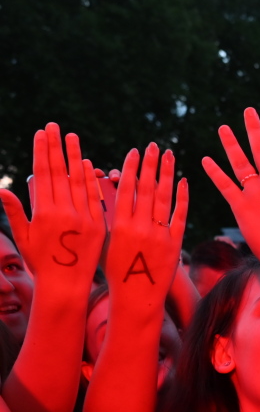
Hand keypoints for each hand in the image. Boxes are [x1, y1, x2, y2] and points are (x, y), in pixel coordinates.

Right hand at [0, 123, 105, 290]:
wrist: (66, 286)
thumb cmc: (41, 263)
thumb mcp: (23, 237)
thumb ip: (15, 212)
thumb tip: (2, 190)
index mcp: (44, 212)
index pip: (43, 175)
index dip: (42, 152)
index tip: (41, 133)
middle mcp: (64, 212)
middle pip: (60, 172)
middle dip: (56, 147)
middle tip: (54, 125)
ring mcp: (83, 218)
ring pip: (79, 181)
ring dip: (75, 157)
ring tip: (72, 137)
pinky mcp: (98, 225)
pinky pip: (95, 198)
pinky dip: (92, 180)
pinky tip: (88, 164)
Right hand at [105, 144, 187, 309]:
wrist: (135, 298)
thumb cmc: (114, 271)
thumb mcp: (105, 242)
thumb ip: (106, 217)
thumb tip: (98, 193)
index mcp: (120, 225)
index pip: (127, 189)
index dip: (132, 168)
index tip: (136, 150)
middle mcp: (141, 227)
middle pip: (148, 188)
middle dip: (152, 165)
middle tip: (155, 145)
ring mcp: (160, 235)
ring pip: (165, 199)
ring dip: (168, 175)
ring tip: (170, 156)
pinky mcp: (175, 244)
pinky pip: (180, 217)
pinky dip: (183, 198)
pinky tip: (184, 182)